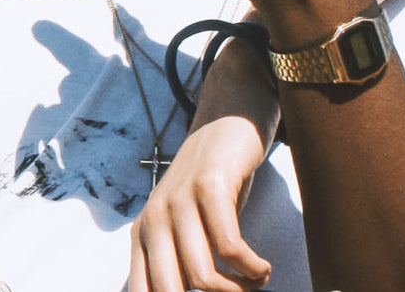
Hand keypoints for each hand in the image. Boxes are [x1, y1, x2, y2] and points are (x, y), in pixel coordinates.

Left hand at [128, 116, 272, 291]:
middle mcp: (154, 219)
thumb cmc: (207, 188)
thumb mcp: (182, 226)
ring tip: (254, 282)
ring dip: (237, 290)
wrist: (224, 128)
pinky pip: (230, 247)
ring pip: (202, 276)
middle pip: (170, 289)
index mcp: (142, 233)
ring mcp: (179, 201)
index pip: (142, 289)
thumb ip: (176, 260)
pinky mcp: (209, 188)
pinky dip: (251, 267)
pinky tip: (261, 267)